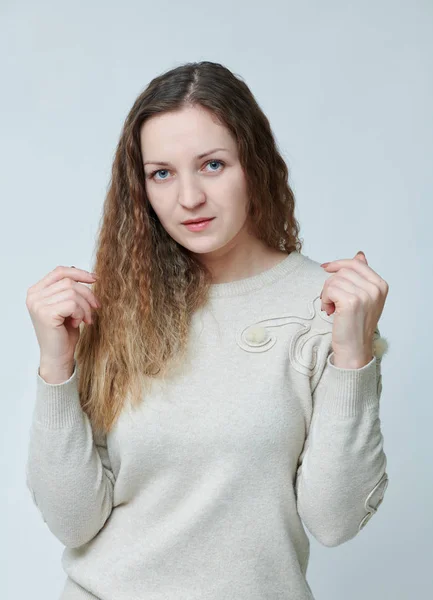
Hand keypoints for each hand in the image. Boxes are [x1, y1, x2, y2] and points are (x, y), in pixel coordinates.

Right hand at [26, 266, 99, 366]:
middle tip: (95, 308)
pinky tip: (77, 323)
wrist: (58, 356)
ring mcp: (38, 304)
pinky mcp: (46, 313)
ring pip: (72, 293)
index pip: (59, 272)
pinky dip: (80, 313)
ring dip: (85, 307)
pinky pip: (72, 304)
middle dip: (87, 295)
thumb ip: (70, 290)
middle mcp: (34, 296)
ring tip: (85, 319)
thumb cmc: (64, 333)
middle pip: (69, 282)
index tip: (94, 279)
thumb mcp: (68, 306)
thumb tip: (85, 274)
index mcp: (36, 291)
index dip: (79, 273)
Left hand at [320, 251, 388, 367]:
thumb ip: (362, 276)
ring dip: (327, 293)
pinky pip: (329, 289)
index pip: (356, 263)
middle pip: (343, 271)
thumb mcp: (364, 298)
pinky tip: (329, 310)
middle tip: (330, 300)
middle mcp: (375, 288)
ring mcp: (365, 295)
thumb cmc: (356, 325)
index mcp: (381, 285)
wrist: (355, 349)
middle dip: (331, 283)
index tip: (326, 267)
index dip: (338, 264)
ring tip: (331, 307)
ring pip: (334, 280)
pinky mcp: (351, 302)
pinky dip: (325, 299)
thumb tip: (359, 255)